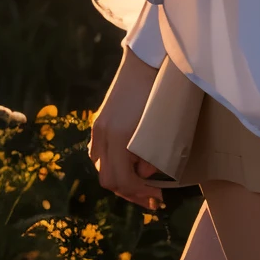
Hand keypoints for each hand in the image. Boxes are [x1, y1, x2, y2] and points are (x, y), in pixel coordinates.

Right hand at [88, 47, 164, 209]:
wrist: (145, 59)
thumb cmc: (160, 90)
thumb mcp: (161, 126)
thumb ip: (152, 154)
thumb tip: (146, 174)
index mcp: (119, 136)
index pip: (122, 180)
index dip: (139, 194)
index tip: (157, 199)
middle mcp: (104, 134)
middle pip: (108, 179)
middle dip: (129, 192)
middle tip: (151, 199)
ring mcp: (98, 127)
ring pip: (102, 167)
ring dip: (120, 180)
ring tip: (140, 185)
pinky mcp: (99, 121)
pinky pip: (99, 153)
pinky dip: (112, 165)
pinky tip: (127, 165)